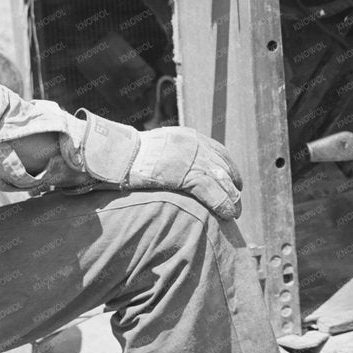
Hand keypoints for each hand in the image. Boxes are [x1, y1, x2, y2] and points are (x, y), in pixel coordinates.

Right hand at [127, 127, 243, 218]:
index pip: (218, 151)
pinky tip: (228, 214)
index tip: (234, 181)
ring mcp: (191, 158)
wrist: (117, 154)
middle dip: (231, 185)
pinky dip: (222, 203)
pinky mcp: (186, 173)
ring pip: (221, 179)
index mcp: (188, 137)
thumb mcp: (156, 150)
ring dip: (231, 198)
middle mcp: (194, 144)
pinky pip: (211, 191)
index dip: (229, 168)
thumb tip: (175, 172)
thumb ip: (172, 157)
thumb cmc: (127, 156)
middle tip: (236, 201)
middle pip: (223, 166)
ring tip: (235, 212)